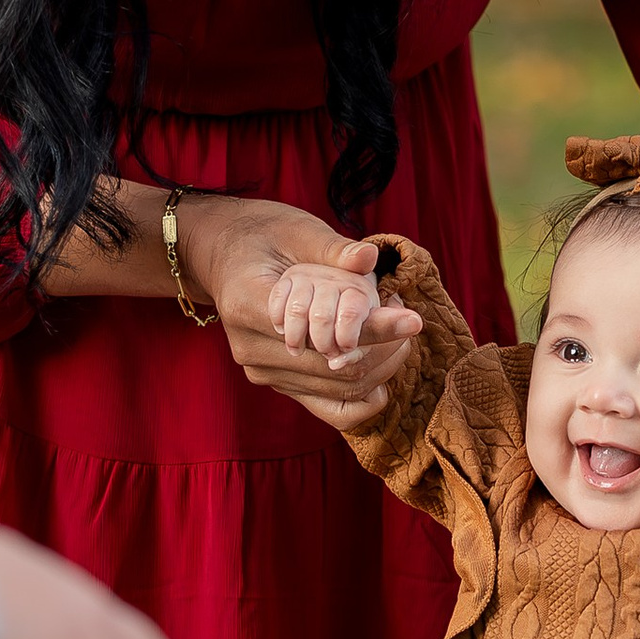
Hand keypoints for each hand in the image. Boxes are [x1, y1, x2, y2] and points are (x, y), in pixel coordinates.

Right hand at [186, 200, 421, 427]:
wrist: (226, 256)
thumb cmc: (264, 236)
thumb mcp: (297, 230)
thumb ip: (332, 249)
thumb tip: (369, 258)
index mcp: (247, 306)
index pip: (322, 331)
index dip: (373, 327)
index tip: (413, 318)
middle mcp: (251, 349)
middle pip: (334, 368)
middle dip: (383, 347)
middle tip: (409, 317)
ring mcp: (262, 372)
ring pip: (339, 389)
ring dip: (379, 365)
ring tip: (398, 330)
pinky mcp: (277, 383)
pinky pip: (330, 408)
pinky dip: (364, 395)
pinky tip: (382, 371)